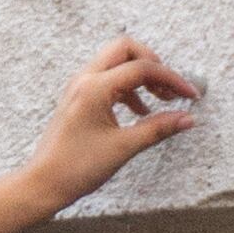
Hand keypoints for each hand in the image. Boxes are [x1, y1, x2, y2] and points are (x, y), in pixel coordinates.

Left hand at [23, 36, 201, 217]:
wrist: (44, 183)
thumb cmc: (76, 168)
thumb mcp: (123, 148)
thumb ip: (158, 129)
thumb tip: (187, 119)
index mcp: (95, 87)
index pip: (141, 68)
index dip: (171, 79)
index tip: (190, 94)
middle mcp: (85, 79)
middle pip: (126, 49)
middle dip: (152, 63)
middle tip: (169, 88)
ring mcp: (80, 86)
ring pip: (116, 62)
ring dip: (141, 76)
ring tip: (160, 102)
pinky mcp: (79, 97)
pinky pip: (108, 79)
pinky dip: (128, 88)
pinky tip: (140, 113)